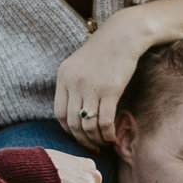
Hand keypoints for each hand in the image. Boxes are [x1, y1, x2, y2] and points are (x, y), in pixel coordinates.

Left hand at [55, 11, 144, 150]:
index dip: (68, 130)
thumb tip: (74, 112)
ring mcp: (91, 87)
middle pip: (73, 123)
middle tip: (91, 146)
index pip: (59, 113)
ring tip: (103, 143)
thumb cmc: (103, 51)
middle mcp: (74, 83)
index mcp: (63, 76)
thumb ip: (72, 85)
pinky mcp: (110, 90)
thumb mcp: (79, 64)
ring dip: (95, 139)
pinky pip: (105, 121)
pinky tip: (112, 137)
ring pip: (88, 125)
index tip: (78, 136)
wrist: (123, 35)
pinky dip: (107, 134)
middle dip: (82, 140)